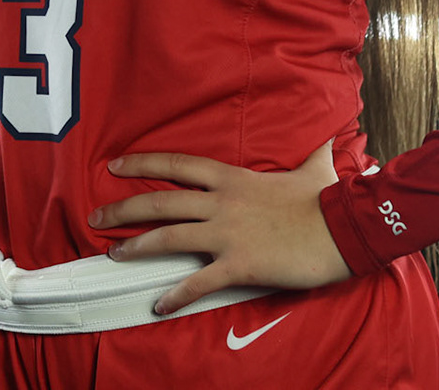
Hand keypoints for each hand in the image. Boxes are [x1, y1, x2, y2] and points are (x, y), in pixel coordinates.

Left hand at [88, 141, 351, 313]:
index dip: (143, 163)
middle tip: (95, 215)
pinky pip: (198, 282)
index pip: (176, 165)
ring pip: (168, 238)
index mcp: (232, 178)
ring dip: (136, 246)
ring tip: (113, 253)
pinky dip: (175, 295)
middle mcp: (221, 203)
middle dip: (123, 208)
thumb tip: (331, 133)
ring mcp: (226, 234)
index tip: (115, 165)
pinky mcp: (238, 265)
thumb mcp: (314, 166)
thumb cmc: (326, 199)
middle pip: (160, 202)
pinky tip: (158, 304)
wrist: (343, 229)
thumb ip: (313, 151)